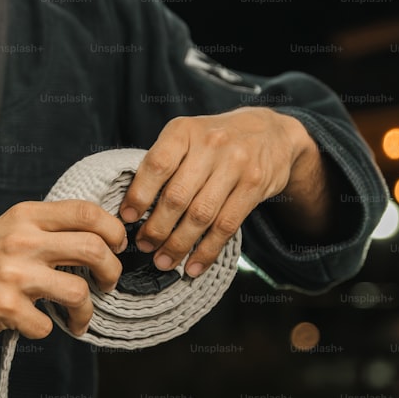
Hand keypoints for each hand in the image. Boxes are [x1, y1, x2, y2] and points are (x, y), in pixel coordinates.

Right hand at [0, 200, 126, 344]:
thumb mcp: (11, 228)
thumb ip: (48, 228)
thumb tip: (101, 239)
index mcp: (26, 216)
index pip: (87, 211)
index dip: (114, 230)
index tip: (117, 247)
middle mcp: (22, 241)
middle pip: (94, 249)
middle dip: (112, 272)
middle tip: (108, 284)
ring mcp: (13, 275)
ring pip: (79, 291)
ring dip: (86, 312)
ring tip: (79, 318)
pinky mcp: (4, 308)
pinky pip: (46, 326)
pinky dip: (46, 330)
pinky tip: (35, 325)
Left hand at [120, 107, 315, 276]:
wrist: (271, 132)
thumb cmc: (216, 139)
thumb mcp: (187, 136)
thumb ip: (164, 163)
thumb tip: (132, 207)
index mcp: (184, 131)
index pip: (157, 165)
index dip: (139, 195)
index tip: (127, 219)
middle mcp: (211, 145)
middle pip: (177, 196)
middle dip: (157, 228)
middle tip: (144, 246)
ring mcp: (236, 165)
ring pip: (201, 215)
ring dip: (179, 245)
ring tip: (163, 262)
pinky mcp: (255, 186)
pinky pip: (226, 226)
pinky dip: (207, 251)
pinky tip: (193, 266)